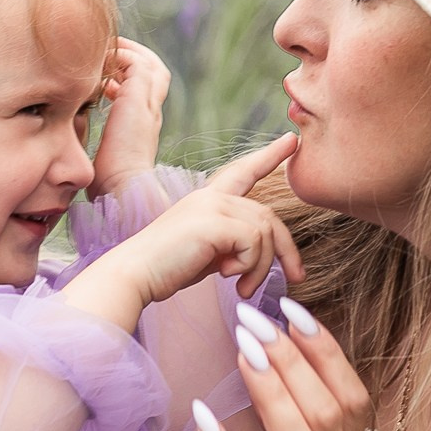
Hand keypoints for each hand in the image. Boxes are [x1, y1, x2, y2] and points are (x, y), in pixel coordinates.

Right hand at [65, 134, 302, 328]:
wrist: (134, 275)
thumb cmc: (166, 269)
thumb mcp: (207, 252)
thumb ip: (232, 243)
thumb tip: (260, 252)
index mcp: (207, 199)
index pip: (243, 171)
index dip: (269, 156)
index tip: (291, 140)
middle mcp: (210, 196)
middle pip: (267, 216)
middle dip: (285, 250)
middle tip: (296, 277)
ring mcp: (211, 205)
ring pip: (264, 232)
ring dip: (261, 266)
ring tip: (244, 289)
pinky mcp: (212, 221)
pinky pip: (254, 242)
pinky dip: (249, 265)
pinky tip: (227, 276)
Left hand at [92, 40, 169, 197]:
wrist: (122, 189)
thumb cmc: (110, 182)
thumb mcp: (107, 154)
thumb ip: (102, 140)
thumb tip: (82, 134)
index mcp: (145, 125)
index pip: (146, 91)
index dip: (128, 79)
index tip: (105, 81)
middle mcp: (151, 112)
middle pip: (155, 71)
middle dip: (133, 58)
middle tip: (109, 55)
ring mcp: (148, 104)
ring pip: (149, 63)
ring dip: (127, 53)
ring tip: (104, 50)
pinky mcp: (138, 98)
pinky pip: (137, 63)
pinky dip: (122, 56)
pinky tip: (101, 61)